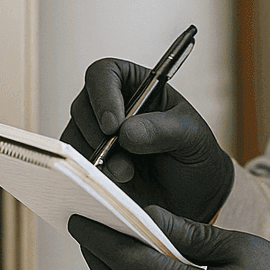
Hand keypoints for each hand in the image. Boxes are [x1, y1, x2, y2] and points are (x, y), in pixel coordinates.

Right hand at [63, 57, 233, 223]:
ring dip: (96, 160)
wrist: (194, 195)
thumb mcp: (191, 136)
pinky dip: (91, 175)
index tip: (114, 126)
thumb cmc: (194, 155)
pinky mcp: (90, 162)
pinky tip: (116, 185)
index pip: (104, 73)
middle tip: (124, 163)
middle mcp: (111, 105)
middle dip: (99, 137)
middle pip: (82, 106)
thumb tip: (127, 132)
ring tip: (127, 176)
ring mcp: (96, 134)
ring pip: (74, 138)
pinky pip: (75, 166)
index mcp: (136, 84)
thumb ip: (164, 129)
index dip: (103, 96)